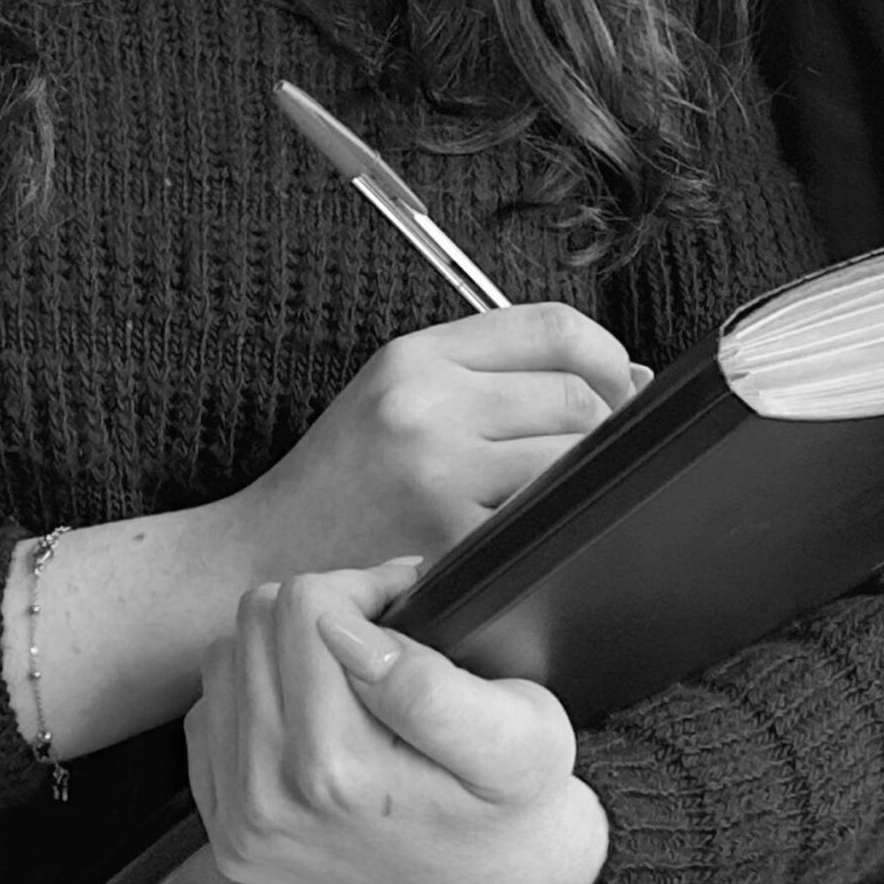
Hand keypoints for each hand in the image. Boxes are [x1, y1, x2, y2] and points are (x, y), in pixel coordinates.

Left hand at [187, 561, 609, 883]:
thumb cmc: (512, 803)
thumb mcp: (518, 735)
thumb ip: (428, 683)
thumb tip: (343, 633)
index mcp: (338, 772)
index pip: (304, 607)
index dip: (364, 587)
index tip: (403, 610)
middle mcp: (272, 802)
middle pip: (256, 622)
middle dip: (323, 611)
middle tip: (382, 639)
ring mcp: (242, 824)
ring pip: (226, 657)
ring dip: (285, 651)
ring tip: (349, 677)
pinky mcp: (227, 835)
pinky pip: (209, 714)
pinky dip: (258, 698)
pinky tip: (313, 717)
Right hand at [233, 303, 643, 575]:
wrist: (260, 556)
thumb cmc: (342, 479)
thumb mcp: (399, 393)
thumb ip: (495, 373)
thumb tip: (623, 377)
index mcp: (416, 356)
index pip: (551, 327)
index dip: (607, 354)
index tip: (624, 384)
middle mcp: (427, 403)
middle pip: (573, 394)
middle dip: (610, 424)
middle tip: (608, 452)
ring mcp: (437, 472)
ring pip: (568, 458)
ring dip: (590, 476)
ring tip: (575, 492)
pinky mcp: (447, 539)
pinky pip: (541, 519)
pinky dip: (559, 523)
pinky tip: (547, 533)